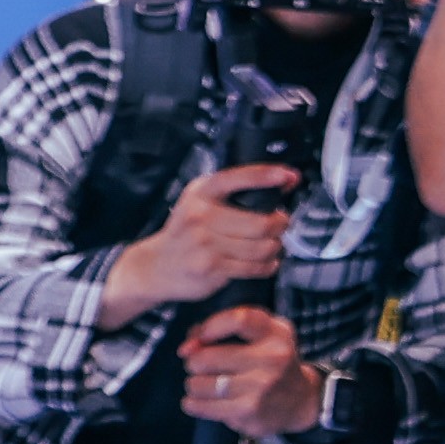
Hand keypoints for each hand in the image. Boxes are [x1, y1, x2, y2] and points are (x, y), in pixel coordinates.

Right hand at [101, 162, 300, 323]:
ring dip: (275, 247)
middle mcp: (200, 216)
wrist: (156, 265)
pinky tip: (264, 262)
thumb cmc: (187, 231)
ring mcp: (204, 243)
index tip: (288, 176)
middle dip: (280, 224)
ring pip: (262, 247)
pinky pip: (254, 267)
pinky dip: (267, 265)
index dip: (265, 175)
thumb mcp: (201, 201)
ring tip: (270, 245)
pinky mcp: (210, 268)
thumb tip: (286, 179)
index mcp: (200, 193)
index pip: (235, 178)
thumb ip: (237, 189)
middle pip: (262, 222)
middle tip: (280, 224)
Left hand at [176, 306, 320, 436]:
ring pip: (197, 384)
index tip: (202, 338)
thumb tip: (186, 348)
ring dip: (195, 385)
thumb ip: (220, 327)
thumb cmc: (269, 362)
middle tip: (206, 367)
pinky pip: (198, 406)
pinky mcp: (248, 411)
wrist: (300, 400)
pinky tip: (206, 401)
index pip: (238, 320)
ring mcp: (261, 387)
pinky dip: (194, 403)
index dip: (210, 327)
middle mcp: (273, 359)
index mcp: (276, 334)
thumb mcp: (260, 334)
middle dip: (195, 363)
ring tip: (208, 385)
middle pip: (205, 357)